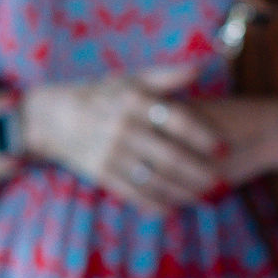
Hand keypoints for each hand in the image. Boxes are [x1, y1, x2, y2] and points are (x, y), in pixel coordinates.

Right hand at [23, 63, 221, 214]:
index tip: (224, 147)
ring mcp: (111, 153)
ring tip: (204, 196)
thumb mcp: (130, 80)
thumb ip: (165, 76)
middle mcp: (123, 128)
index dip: (202, 136)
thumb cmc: (101, 95)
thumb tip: (199, 68)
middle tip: (220, 181)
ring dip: (182, 190)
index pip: (176, 120)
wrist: (53, 117)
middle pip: (169, 155)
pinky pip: (133, 193)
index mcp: (134, 101)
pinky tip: (173, 209)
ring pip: (154, 178)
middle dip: (198, 171)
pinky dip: (154, 203)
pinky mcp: (101, 174)